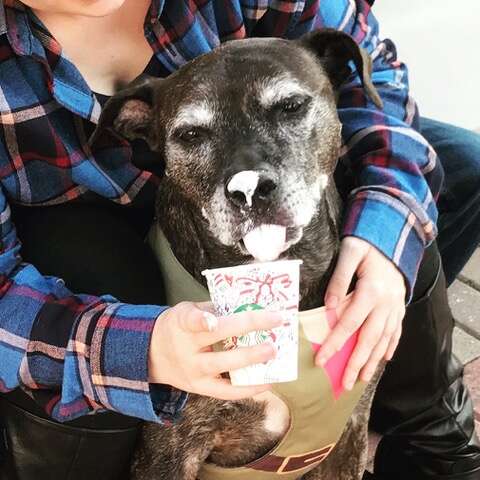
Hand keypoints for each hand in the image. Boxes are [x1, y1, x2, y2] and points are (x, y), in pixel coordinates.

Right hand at [148, 301, 282, 399]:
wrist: (152, 354)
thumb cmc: (178, 327)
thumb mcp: (187, 310)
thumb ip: (213, 309)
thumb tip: (250, 305)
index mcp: (182, 323)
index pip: (190, 320)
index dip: (202, 319)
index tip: (212, 320)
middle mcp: (186, 348)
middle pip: (216, 341)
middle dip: (246, 330)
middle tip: (274, 326)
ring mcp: (193, 370)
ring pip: (222, 366)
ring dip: (250, 360)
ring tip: (272, 353)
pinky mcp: (199, 388)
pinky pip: (225, 391)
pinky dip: (247, 389)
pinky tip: (267, 382)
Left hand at [315, 236, 405, 389]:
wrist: (394, 236)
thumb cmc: (367, 243)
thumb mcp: (350, 252)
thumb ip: (339, 278)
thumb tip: (328, 307)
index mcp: (371, 290)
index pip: (349, 323)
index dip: (335, 343)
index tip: (321, 360)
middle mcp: (386, 303)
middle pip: (369, 338)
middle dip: (356, 362)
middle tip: (345, 383)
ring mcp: (396, 306)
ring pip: (384, 338)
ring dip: (373, 360)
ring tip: (362, 378)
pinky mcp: (400, 305)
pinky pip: (396, 330)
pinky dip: (390, 346)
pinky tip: (384, 359)